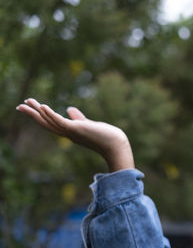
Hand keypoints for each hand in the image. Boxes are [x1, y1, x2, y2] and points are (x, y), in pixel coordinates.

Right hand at [16, 98, 133, 171]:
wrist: (117, 145)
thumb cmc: (106, 137)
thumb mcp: (89, 125)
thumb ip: (79, 118)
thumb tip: (69, 109)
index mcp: (71, 132)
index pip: (52, 123)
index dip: (41, 115)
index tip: (33, 106)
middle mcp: (69, 133)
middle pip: (46, 123)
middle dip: (33, 114)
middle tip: (20, 105)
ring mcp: (72, 132)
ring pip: (50, 122)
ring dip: (37, 112)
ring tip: (26, 102)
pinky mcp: (77, 130)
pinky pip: (60, 122)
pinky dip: (51, 114)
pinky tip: (43, 106)